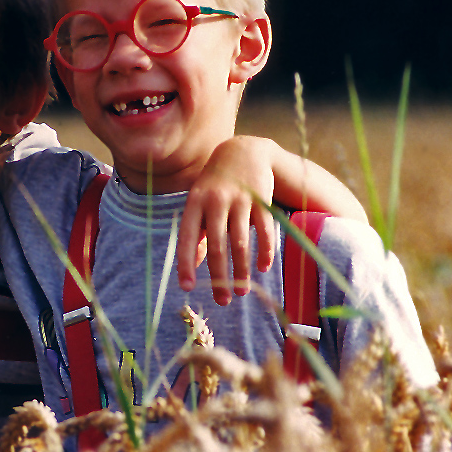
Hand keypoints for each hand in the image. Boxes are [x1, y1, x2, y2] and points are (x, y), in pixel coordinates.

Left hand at [177, 136, 276, 304]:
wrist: (242, 151)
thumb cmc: (215, 185)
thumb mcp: (199, 203)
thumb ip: (197, 232)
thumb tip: (194, 264)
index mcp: (195, 203)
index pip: (188, 238)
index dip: (187, 263)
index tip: (187, 287)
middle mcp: (216, 201)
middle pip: (218, 246)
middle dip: (220, 276)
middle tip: (223, 300)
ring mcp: (240, 200)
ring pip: (241, 242)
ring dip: (242, 270)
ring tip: (242, 290)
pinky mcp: (262, 200)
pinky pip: (264, 231)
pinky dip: (264, 251)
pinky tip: (263, 268)